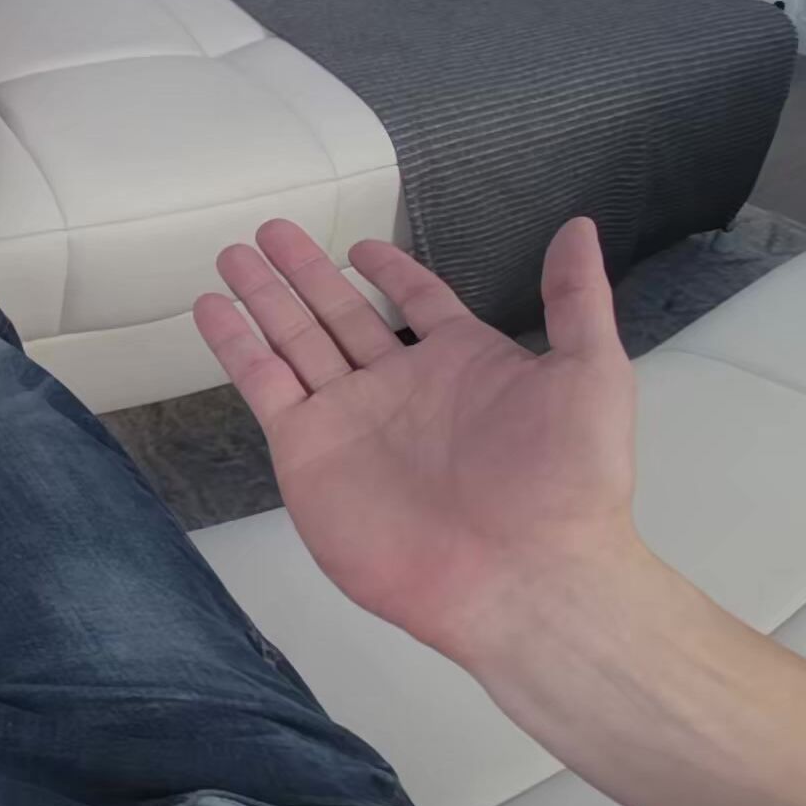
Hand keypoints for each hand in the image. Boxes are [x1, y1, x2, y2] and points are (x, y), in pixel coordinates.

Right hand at [202, 215, 644, 658]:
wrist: (522, 577)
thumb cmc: (568, 481)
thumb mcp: (591, 371)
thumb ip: (576, 298)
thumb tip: (579, 228)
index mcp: (466, 363)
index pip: (418, 302)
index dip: (391, 271)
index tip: (361, 244)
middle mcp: (402, 388)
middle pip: (341, 314)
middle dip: (305, 274)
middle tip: (270, 230)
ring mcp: (352, 420)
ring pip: (296, 341)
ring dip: (264, 298)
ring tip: (232, 254)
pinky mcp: (309, 454)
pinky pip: (264, 387)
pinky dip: (236, 347)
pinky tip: (214, 309)